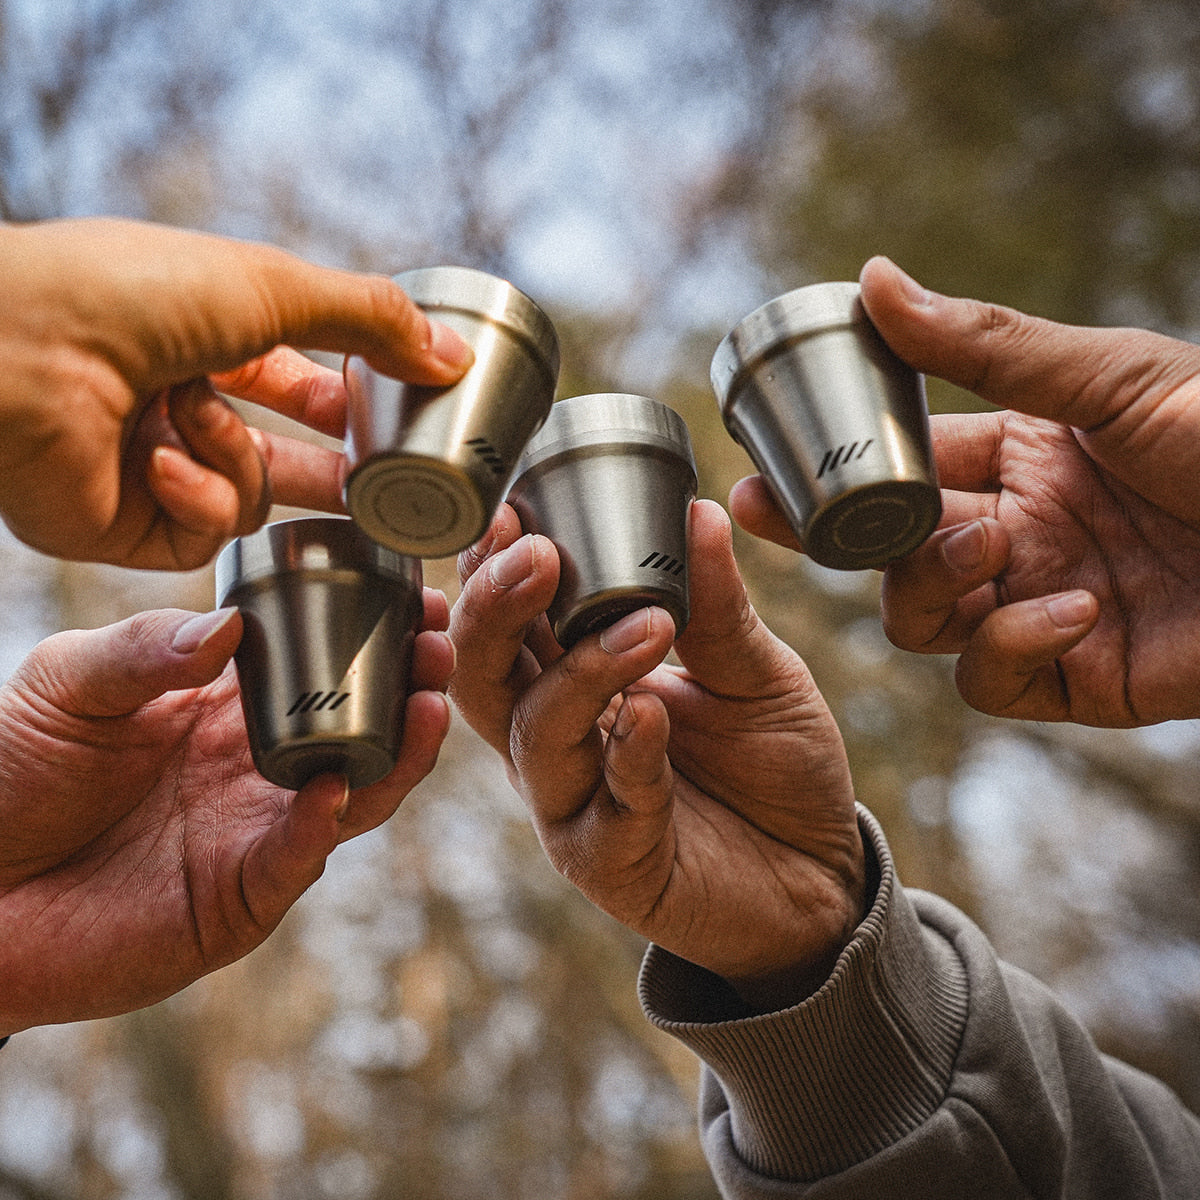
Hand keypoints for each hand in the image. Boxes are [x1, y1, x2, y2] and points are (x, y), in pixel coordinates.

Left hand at [0, 218, 472, 568]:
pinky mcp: (132, 529)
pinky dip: (193, 495)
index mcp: (206, 338)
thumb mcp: (273, 286)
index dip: (348, 404)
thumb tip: (454, 356)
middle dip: (334, 472)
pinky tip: (153, 461)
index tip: (403, 421)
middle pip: (287, 457)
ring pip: (253, 499)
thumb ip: (373, 321)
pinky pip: (208, 534)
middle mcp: (180, 405)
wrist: (20, 352)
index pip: (297, 383)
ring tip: (191, 422)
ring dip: (233, 458)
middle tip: (384, 489)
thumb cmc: (135, 295)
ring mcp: (156, 470)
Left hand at [0, 598, 453, 1035]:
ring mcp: (256, 833)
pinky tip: (333, 789)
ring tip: (425, 707)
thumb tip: (229, 625)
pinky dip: (320, 827)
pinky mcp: (240, 898)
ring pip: (355, 795)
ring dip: (399, 756)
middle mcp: (257, 769)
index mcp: (228, 709)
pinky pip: (296, 859)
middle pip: (362, 729)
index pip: (322, 667)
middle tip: (439, 648)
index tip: (416, 598)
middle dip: (411, 689)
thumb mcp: (69, 684)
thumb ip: (142, 650)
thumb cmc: (8, 773)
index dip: (375, 635)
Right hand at [448, 499, 864, 1012]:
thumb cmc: (771, 764)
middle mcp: (554, 741)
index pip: (507, 621)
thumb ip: (716, 607)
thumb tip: (700, 511)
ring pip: (536, 734)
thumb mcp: (754, 672)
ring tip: (644, 626)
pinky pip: (606, 807)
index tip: (510, 511)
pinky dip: (629, 756)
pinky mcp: (611, 865)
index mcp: (570, 683)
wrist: (817, 871)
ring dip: (582, 673)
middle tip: (535, 553)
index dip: (492, 570)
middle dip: (495, 610)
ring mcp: (574, 806)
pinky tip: (651, 716)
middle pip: (482, 674)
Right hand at [731, 257, 1199, 725]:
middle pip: (891, 555)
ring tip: (1000, 548)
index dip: (830, 476)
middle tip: (810, 520)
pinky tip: (1076, 608)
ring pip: (922, 622)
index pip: (899, 471)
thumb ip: (982, 343)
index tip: (762, 479)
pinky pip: (990, 681)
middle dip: (846, 543)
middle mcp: (1019, 535)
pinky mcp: (1077, 680)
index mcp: (1022, 459)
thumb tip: (871, 280)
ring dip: (935, 587)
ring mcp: (1041, 608)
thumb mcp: (1109, 376)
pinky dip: (1011, 646)